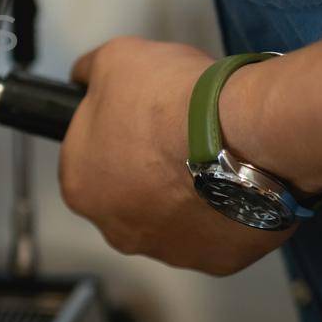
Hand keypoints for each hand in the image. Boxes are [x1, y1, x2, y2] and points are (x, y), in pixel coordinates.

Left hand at [59, 37, 293, 275]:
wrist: (241, 131)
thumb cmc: (171, 101)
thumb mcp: (114, 59)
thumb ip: (90, 73)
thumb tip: (84, 76)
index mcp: (80, 187)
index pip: (89, 158)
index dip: (116, 132)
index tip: (141, 117)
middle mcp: (117, 230)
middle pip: (129, 194)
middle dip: (150, 169)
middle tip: (178, 134)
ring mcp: (169, 251)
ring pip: (174, 218)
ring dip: (187, 192)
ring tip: (213, 154)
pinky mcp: (218, 261)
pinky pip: (218, 232)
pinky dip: (227, 208)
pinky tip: (238, 178)